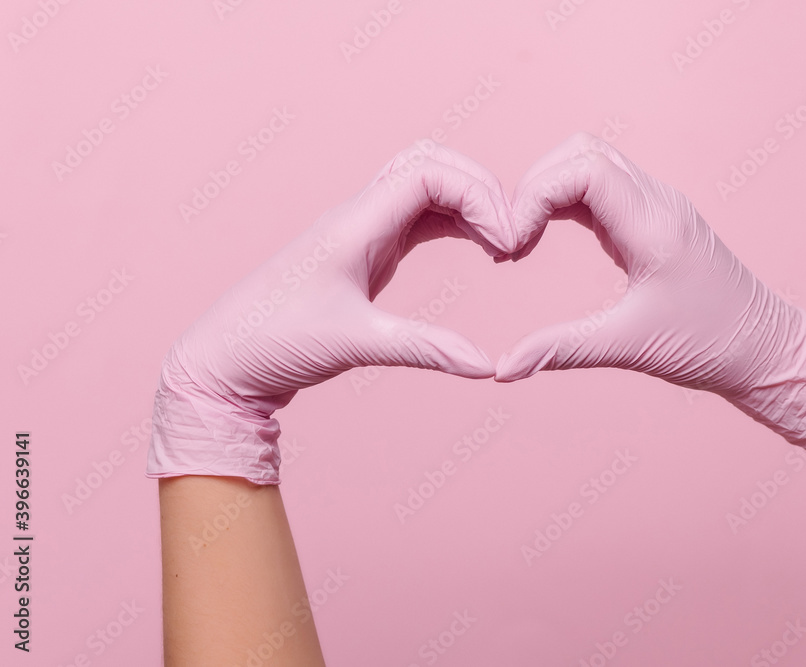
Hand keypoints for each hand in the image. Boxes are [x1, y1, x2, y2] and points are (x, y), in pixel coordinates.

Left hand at [148, 143, 515, 483]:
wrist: (226, 359)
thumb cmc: (275, 342)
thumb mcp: (354, 344)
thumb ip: (424, 349)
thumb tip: (485, 366)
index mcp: (354, 223)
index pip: (429, 173)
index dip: (478, 195)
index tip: (507, 241)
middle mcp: (359, 215)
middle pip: (433, 163)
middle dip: (482, 189)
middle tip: (512, 236)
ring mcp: (363, 230)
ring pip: (428, 186)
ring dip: (470, 203)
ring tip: (502, 244)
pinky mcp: (367, 251)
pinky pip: (420, 217)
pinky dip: (456, 222)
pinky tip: (478, 248)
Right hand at [496, 133, 805, 469]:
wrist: (764, 349)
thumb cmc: (709, 344)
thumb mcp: (629, 347)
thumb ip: (560, 350)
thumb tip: (502, 370)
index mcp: (654, 223)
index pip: (582, 168)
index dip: (535, 193)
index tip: (514, 242)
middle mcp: (657, 202)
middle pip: (581, 151)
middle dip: (535, 185)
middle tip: (512, 238)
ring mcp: (657, 207)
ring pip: (590, 163)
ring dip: (549, 190)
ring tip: (523, 238)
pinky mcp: (652, 221)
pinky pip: (601, 189)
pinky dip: (565, 202)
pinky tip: (546, 238)